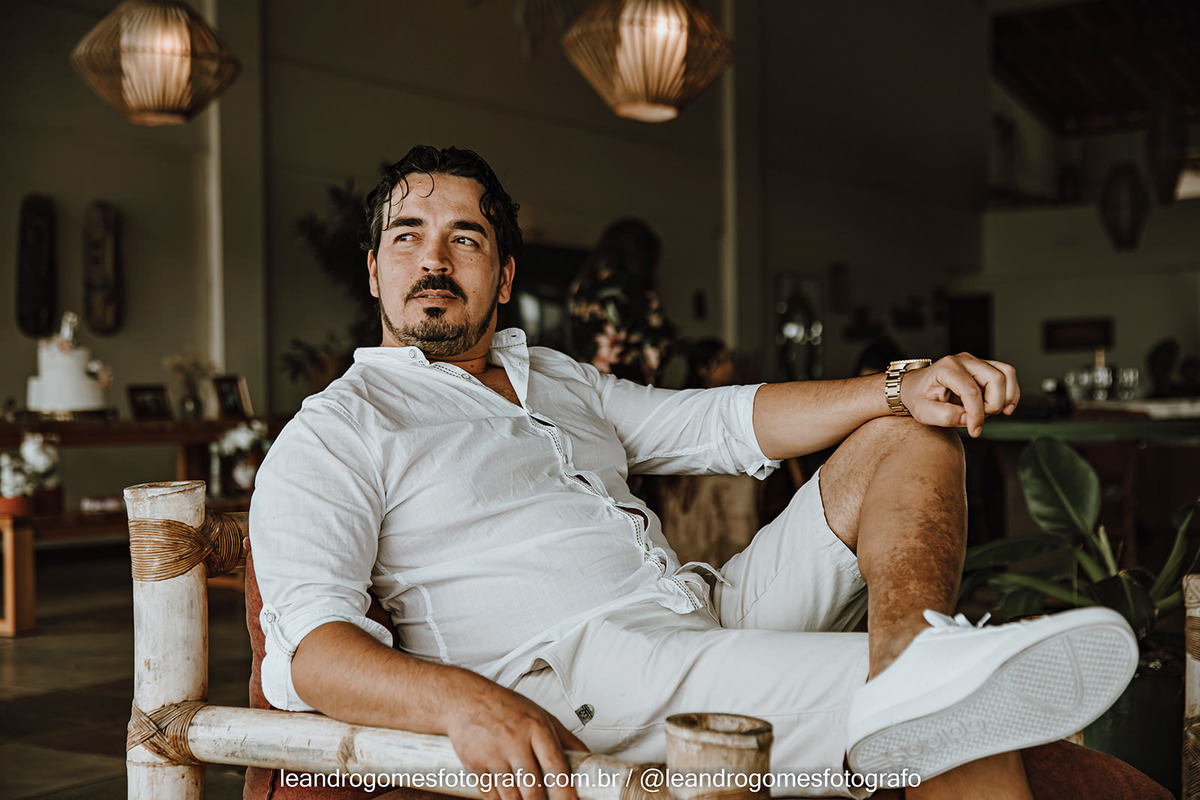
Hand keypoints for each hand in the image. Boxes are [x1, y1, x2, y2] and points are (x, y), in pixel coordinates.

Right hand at [445, 678, 588, 799]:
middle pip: (533, 789)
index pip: (556, 767)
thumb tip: (588, 759)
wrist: (466, 699)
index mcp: (536, 728)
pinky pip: (491, 797)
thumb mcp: (541, 715)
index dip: (566, 792)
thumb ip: (566, 739)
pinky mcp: (474, 765)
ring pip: (511, 798)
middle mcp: (515, 741)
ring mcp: (492, 755)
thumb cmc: (507, 707)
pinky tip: (509, 799)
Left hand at [899, 353, 1019, 436]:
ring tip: (990, 413)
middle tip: (978, 419)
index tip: (973, 430)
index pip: (971, 390)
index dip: (976, 414)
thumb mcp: (923, 411)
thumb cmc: (919, 398)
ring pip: (1006, 374)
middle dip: (993, 405)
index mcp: (947, 368)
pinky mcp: (985, 367)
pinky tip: (1004, 408)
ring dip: (1005, 398)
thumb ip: (944, 416)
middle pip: (995, 379)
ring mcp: (976, 362)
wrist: (916, 387)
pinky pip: (1007, 375)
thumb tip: (968, 418)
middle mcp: (964, 360)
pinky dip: (1011, 392)